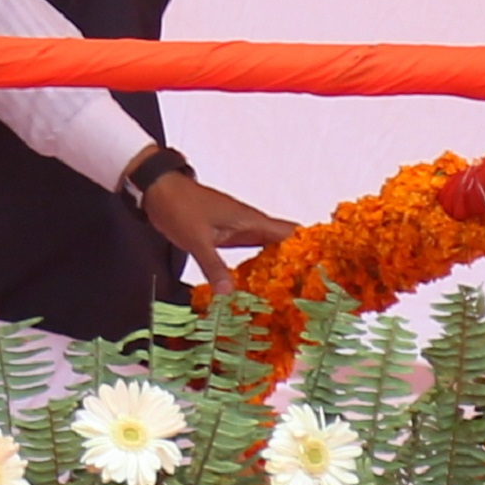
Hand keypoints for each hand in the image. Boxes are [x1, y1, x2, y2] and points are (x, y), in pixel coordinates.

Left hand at [140, 169, 299, 293]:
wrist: (157, 190)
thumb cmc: (179, 207)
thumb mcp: (197, 240)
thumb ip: (214, 267)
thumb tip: (230, 294)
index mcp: (251, 221)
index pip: (292, 234)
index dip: (311, 249)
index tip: (327, 270)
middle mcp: (250, 224)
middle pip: (284, 244)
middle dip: (298, 264)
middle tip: (313, 292)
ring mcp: (238, 229)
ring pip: (268, 248)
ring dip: (279, 266)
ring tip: (294, 293)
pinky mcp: (226, 235)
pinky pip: (250, 251)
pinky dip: (258, 265)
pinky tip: (260, 283)